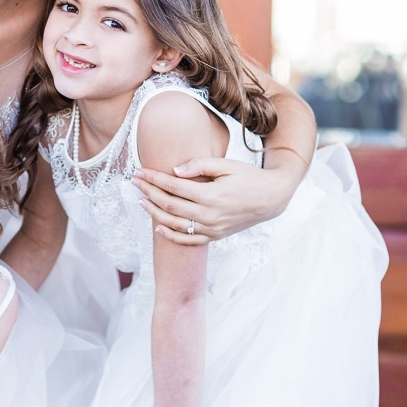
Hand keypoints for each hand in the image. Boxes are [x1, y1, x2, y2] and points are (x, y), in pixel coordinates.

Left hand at [133, 157, 298, 244]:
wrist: (271, 198)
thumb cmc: (247, 177)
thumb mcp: (227, 165)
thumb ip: (200, 165)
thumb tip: (175, 170)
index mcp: (212, 195)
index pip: (174, 186)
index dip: (154, 179)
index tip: (140, 171)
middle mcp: (210, 214)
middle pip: (170, 205)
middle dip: (149, 193)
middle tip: (135, 182)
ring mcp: (213, 228)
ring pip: (175, 224)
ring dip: (155, 213)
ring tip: (142, 201)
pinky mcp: (216, 236)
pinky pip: (189, 241)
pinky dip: (172, 236)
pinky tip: (158, 228)